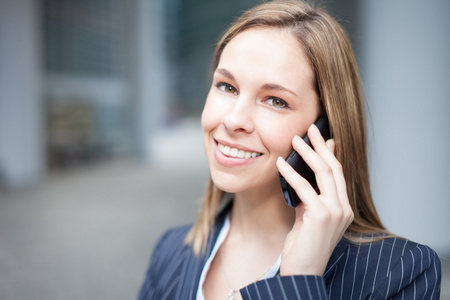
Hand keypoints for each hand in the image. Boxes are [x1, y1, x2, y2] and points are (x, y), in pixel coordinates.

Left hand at [276, 124, 353, 275]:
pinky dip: (291, 173)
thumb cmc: (303, 247)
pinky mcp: (320, 216)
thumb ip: (309, 198)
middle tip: (309, 129)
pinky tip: (281, 163)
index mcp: (343, 207)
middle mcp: (343, 208)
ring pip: (324, 173)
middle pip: (334, 168)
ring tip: (295, 139)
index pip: (338, 173)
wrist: (302, 273)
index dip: (329, 153)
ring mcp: (335, 212)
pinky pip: (304, 187)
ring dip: (307, 153)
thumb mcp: (307, 217)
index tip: (321, 137)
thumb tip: (302, 177)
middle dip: (320, 146)